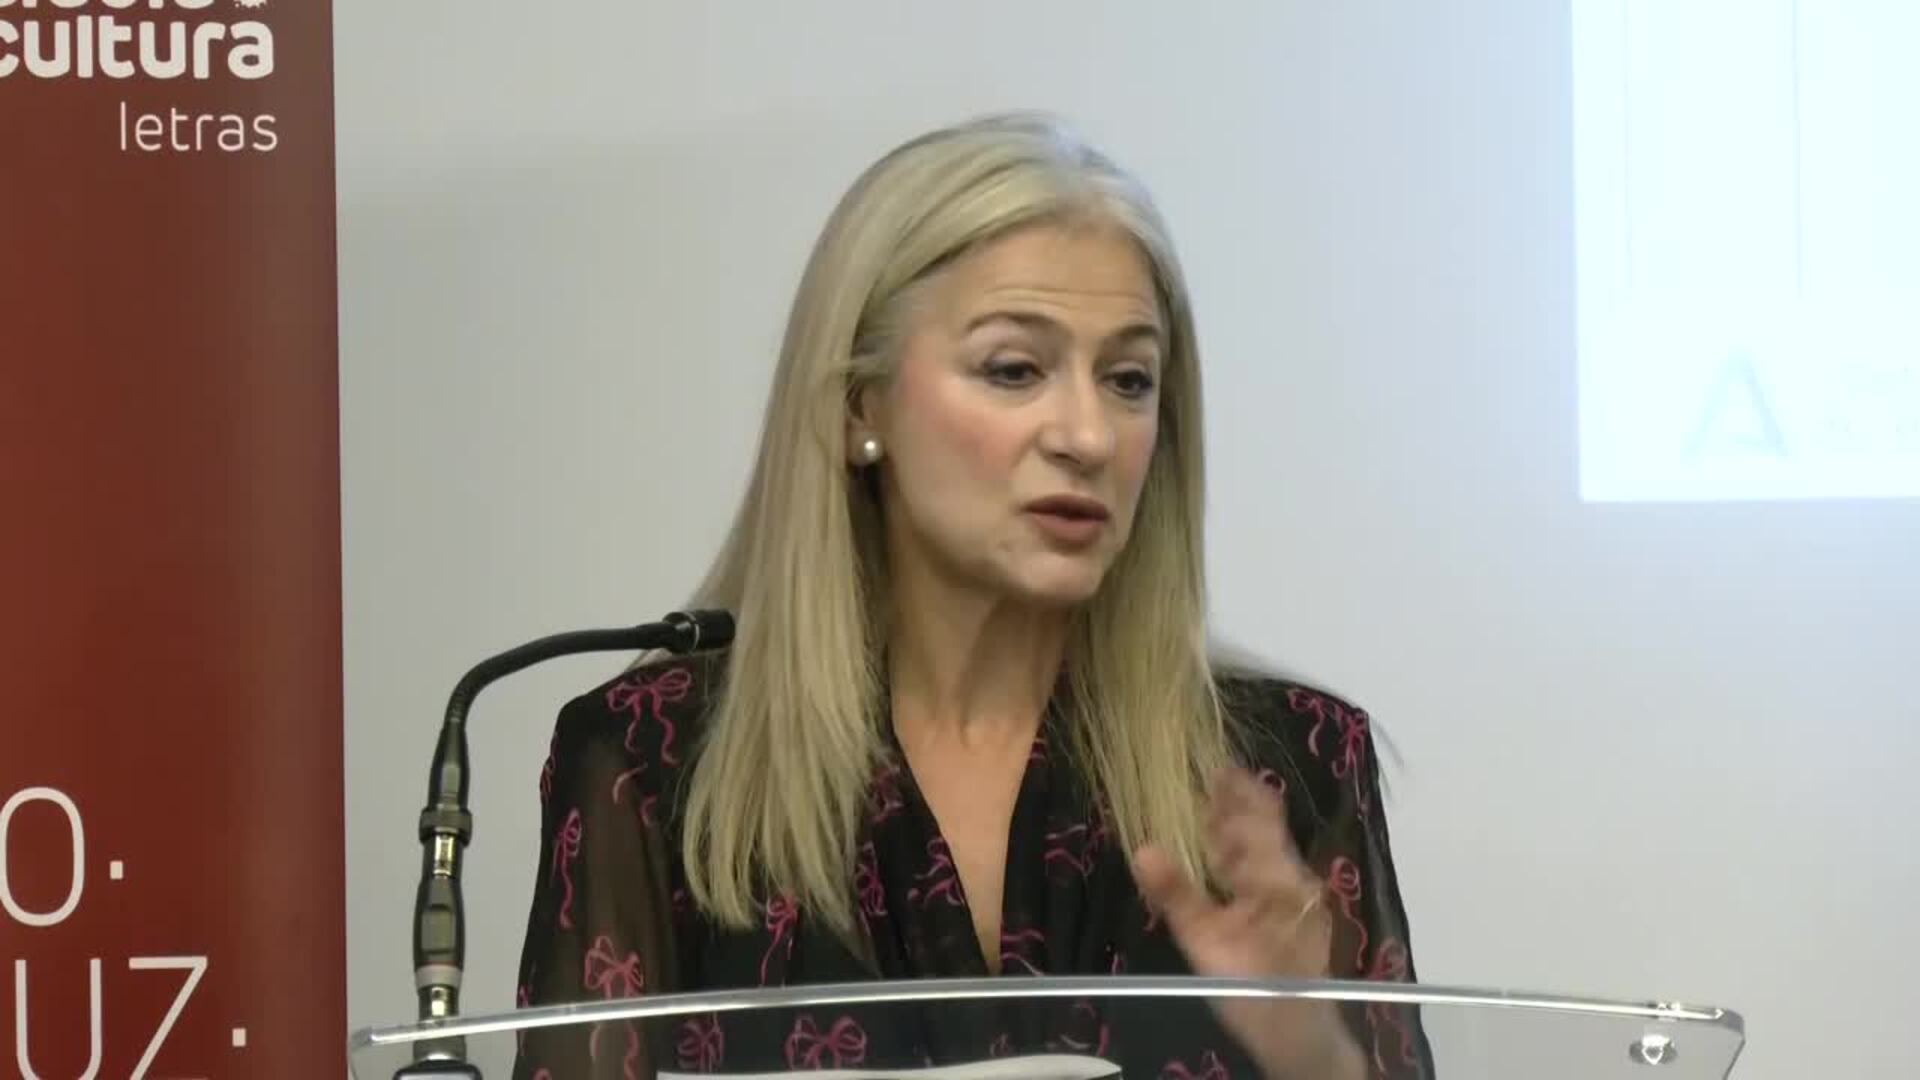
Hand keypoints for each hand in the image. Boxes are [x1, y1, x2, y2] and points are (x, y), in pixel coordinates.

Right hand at [1132, 767, 1365, 1079]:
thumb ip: (1176, 895)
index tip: (1212, 761)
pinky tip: (1218, 856)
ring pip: (1263, 848)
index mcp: (1279, 877)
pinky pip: (1263, 871)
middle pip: (1262, 827)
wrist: (1296, 1036)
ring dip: (1234, 827)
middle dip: (1232, 802)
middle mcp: (1293, 878)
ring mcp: (1295, 897)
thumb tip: (1142, 846)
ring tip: (1204, 807)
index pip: (1259, 815)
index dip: (1237, 786)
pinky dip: (1239, 855)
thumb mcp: (1207, 946)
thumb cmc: (1255, 991)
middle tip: (1200, 778)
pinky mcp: (1289, 914)